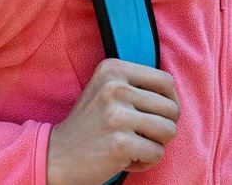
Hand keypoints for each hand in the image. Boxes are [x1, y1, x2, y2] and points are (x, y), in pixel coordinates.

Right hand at [46, 58, 179, 184]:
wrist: (57, 154)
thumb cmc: (90, 124)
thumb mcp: (105, 89)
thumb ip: (135, 84)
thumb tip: (174, 95)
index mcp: (112, 69)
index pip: (166, 81)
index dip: (170, 101)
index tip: (156, 114)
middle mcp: (114, 87)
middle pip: (172, 108)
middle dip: (163, 127)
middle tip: (141, 134)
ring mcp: (116, 115)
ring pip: (169, 131)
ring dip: (156, 145)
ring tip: (135, 145)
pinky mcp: (120, 142)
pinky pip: (157, 153)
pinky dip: (146, 162)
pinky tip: (126, 159)